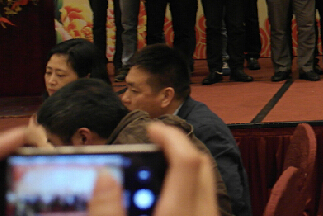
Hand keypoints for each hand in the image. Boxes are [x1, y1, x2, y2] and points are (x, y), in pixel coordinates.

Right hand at [89, 122, 218, 215]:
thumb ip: (108, 210)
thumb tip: (104, 175)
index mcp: (180, 212)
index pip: (187, 159)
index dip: (171, 136)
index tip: (152, 127)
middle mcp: (203, 212)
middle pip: (201, 165)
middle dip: (179, 147)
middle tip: (154, 142)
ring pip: (206, 181)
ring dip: (185, 166)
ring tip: (156, 166)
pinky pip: (204, 197)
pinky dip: (189, 185)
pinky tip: (166, 194)